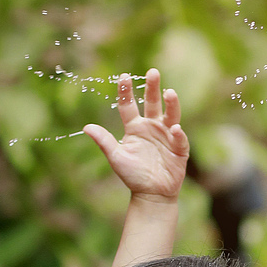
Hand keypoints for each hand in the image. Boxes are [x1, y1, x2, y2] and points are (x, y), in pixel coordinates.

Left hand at [85, 69, 188, 202]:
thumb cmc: (133, 175)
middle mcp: (151, 127)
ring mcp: (166, 136)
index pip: (129, 106)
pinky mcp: (179, 148)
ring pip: (170, 115)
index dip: (126, 91)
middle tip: (152, 72)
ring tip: (169, 92)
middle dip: (152, 87)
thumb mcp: (116, 157)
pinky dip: (177, 133)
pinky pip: (179, 138)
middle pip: (152, 103)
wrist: (152, 194)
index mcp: (135, 128)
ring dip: (171, 104)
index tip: (123, 76)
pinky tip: (174, 128)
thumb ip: (104, 141)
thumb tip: (86, 127)